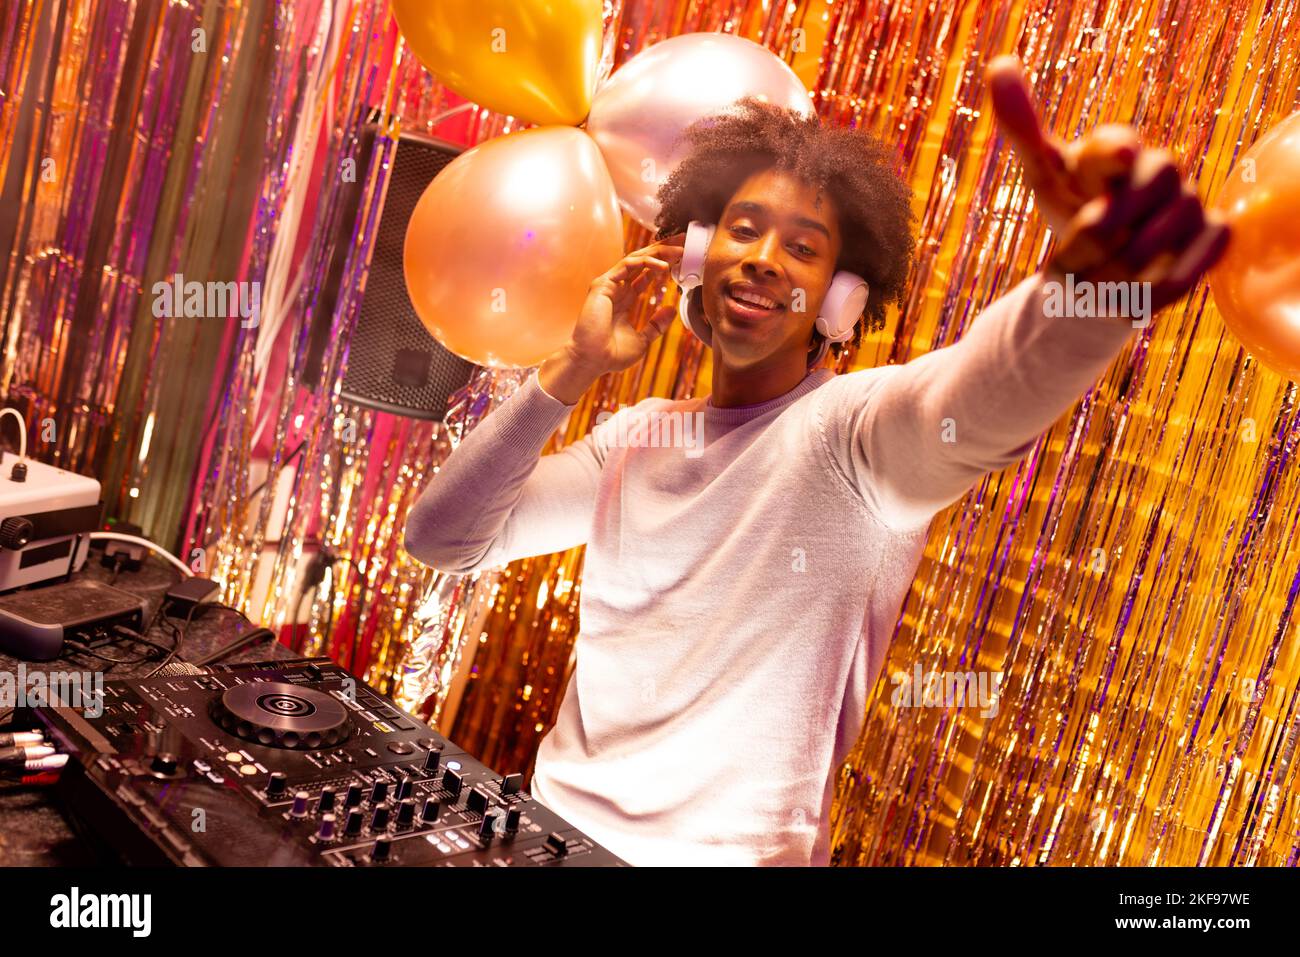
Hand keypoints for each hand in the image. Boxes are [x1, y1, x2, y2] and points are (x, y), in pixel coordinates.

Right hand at [537, 235, 684, 402]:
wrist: (592, 361)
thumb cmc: (610, 354)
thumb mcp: (643, 340)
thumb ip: (656, 325)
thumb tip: (671, 310)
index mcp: (625, 299)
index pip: (646, 274)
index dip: (664, 264)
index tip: (683, 259)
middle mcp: (617, 288)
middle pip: (643, 261)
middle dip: (664, 250)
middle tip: (685, 244)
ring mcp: (609, 285)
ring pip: (636, 259)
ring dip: (659, 252)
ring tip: (679, 252)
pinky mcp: (603, 284)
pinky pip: (626, 265)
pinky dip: (646, 262)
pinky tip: (663, 266)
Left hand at [987, 55, 1229, 319]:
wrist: (1095, 270)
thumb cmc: (1070, 213)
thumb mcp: (1043, 174)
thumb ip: (1024, 127)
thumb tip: (998, 65)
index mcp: (1119, 151)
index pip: (1116, 147)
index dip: (1111, 154)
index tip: (1112, 161)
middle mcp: (1160, 170)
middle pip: (1139, 193)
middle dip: (1099, 230)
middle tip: (1074, 251)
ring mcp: (1190, 202)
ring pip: (1155, 240)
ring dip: (1111, 271)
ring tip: (1093, 277)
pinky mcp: (1212, 237)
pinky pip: (1190, 263)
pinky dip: (1153, 287)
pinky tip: (1131, 292)